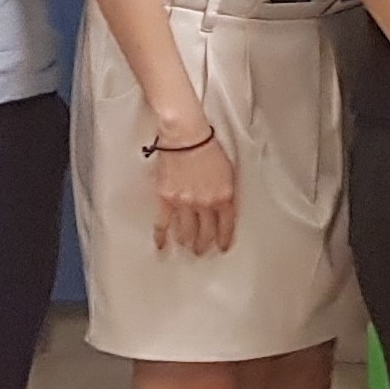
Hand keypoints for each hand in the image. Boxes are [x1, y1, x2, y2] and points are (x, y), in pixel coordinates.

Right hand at [148, 115, 236, 255]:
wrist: (186, 138)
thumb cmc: (208, 148)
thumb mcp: (227, 172)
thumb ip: (225, 192)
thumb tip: (222, 206)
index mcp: (223, 197)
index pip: (226, 225)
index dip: (224, 238)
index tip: (222, 247)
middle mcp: (205, 204)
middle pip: (205, 232)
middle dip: (204, 244)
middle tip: (202, 250)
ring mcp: (185, 203)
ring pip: (186, 231)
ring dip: (187, 242)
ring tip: (187, 247)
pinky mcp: (166, 199)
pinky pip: (163, 224)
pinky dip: (162, 237)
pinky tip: (162, 245)